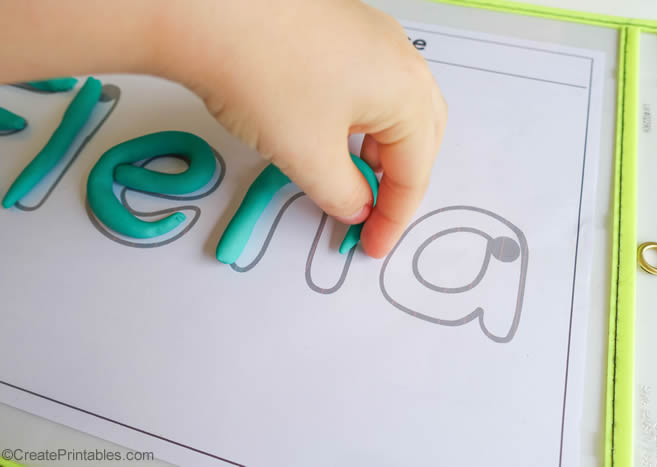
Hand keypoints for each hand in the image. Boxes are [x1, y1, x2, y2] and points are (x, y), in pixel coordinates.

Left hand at [160, 0, 446, 257]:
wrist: (207, 8)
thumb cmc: (265, 77)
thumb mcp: (309, 157)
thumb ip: (343, 194)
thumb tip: (356, 206)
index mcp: (408, 91)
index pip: (415, 170)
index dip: (394, 218)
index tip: (371, 245)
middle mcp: (400, 57)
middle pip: (419, 134)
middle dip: (398, 179)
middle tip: (371, 211)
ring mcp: (371, 35)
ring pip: (393, 106)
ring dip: (379, 148)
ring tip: (348, 176)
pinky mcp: (341, 25)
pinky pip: (367, 83)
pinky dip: (359, 118)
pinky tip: (328, 130)